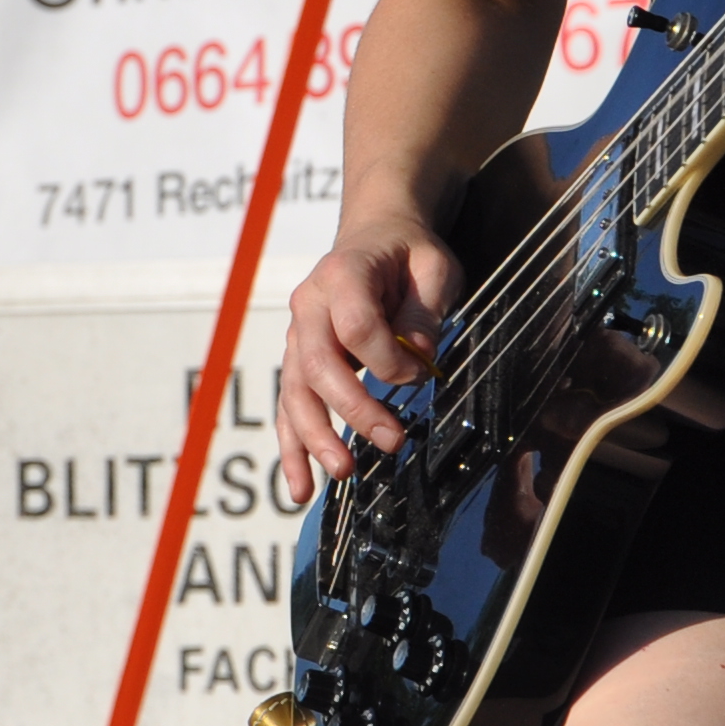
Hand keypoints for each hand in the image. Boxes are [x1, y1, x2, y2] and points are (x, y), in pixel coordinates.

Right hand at [274, 207, 461, 507]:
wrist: (376, 238)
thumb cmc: (407, 252)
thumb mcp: (434, 266)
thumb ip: (424, 308)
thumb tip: (415, 355)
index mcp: (341, 275)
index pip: (354, 325)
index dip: (387, 358)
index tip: (421, 373)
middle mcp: (308, 307)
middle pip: (317, 365)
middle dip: (352, 409)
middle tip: (391, 441)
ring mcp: (298, 337)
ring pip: (296, 393)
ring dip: (315, 437)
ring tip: (342, 474)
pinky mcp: (300, 363)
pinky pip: (290, 408)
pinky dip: (293, 449)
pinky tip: (301, 487)